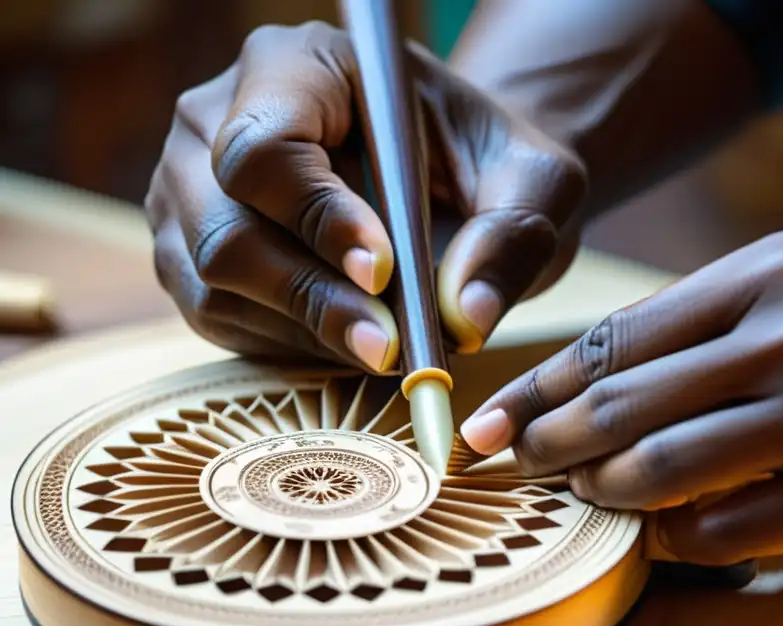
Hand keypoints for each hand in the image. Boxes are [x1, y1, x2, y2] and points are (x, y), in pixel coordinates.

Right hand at [145, 22, 585, 370]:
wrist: (454, 188)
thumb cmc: (486, 167)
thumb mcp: (535, 183)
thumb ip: (514, 235)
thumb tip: (465, 315)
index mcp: (298, 66)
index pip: (267, 146)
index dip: (317, 218)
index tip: (384, 272)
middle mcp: (218, 119)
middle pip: (225, 226)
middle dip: (311, 296)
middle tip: (389, 344)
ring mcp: (191, 187)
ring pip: (212, 281)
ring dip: (302, 329)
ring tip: (382, 345)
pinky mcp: (190, 250)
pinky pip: (214, 314)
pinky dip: (282, 342)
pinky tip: (344, 340)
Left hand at [460, 231, 782, 563]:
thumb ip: (700, 315)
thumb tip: (597, 370)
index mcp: (766, 277)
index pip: (617, 339)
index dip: (541, 385)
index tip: (494, 416)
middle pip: (624, 405)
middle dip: (548, 442)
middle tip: (510, 462)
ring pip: (665, 471)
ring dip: (604, 490)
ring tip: (582, 492)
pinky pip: (728, 530)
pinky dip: (674, 536)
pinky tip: (656, 531)